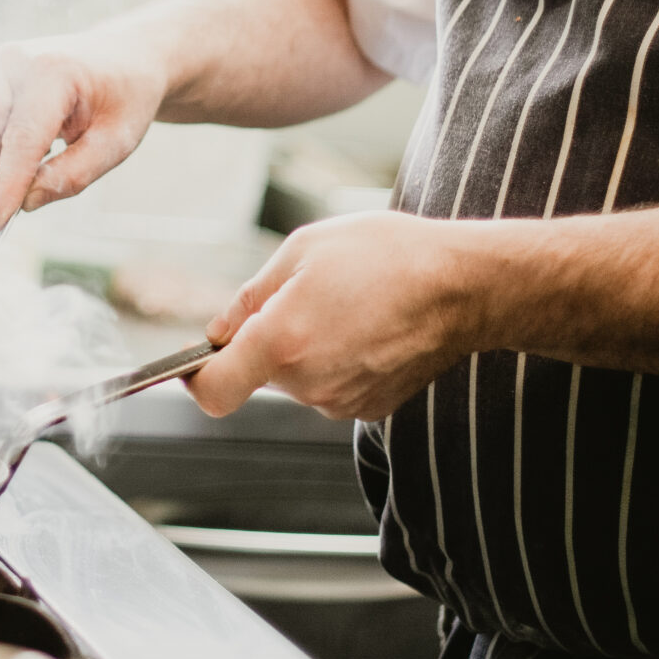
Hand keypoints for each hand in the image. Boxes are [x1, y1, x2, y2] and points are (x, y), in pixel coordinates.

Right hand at [0, 33, 168, 231]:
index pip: (19, 139)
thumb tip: (25, 203)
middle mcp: (14, 62)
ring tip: (31, 173)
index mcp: (52, 71)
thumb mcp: (117, 142)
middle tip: (11, 211)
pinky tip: (24, 151)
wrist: (124, 57)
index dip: (5, 186)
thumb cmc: (125, 98)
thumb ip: (73, 175)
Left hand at [187, 211, 476, 420]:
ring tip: (347, 306)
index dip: (195, 378)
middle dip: (267, 341)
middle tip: (306, 296)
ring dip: (305, 348)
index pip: (213, 391)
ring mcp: (342, 402)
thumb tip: (218, 331)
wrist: (464, 286)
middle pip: (258, 374)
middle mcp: (309, 383)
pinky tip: (367, 329)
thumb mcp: (303, 250)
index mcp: (283, 341)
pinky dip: (336, 362)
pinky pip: (331, 386)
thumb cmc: (385, 255)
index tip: (194, 364)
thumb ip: (250, 297)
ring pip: (297, 378)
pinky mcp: (370, 409)